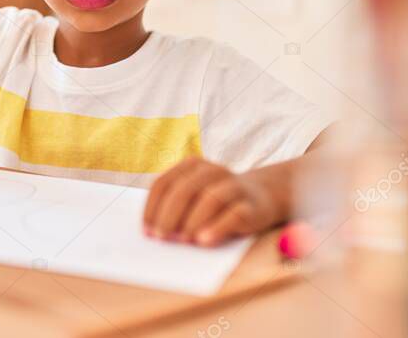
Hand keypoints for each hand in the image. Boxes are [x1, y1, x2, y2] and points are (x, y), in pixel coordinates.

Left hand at [143, 157, 279, 246]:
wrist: (261, 197)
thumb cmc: (216, 202)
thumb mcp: (194, 197)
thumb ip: (175, 208)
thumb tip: (153, 232)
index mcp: (192, 166)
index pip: (163, 183)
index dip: (152, 208)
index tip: (147, 231)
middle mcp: (212, 170)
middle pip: (184, 190)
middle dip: (169, 216)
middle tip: (162, 238)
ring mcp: (233, 185)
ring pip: (209, 199)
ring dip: (192, 222)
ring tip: (182, 241)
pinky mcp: (250, 205)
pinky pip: (233, 215)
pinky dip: (217, 228)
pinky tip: (204, 241)